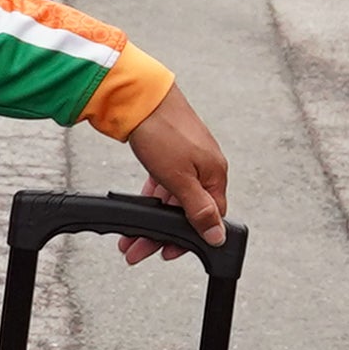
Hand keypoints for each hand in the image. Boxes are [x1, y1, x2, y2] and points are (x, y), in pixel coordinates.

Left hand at [115, 90, 231, 259]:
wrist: (139, 96)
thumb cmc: (162, 131)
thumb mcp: (180, 179)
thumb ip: (199, 210)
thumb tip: (218, 236)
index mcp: (215, 173)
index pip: (210, 217)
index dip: (189, 238)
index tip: (168, 252)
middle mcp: (205, 167)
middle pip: (187, 211)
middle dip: (160, 234)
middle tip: (138, 250)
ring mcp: (188, 158)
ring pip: (172, 199)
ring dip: (151, 219)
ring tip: (129, 237)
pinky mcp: (171, 151)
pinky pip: (164, 183)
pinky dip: (150, 199)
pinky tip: (138, 209)